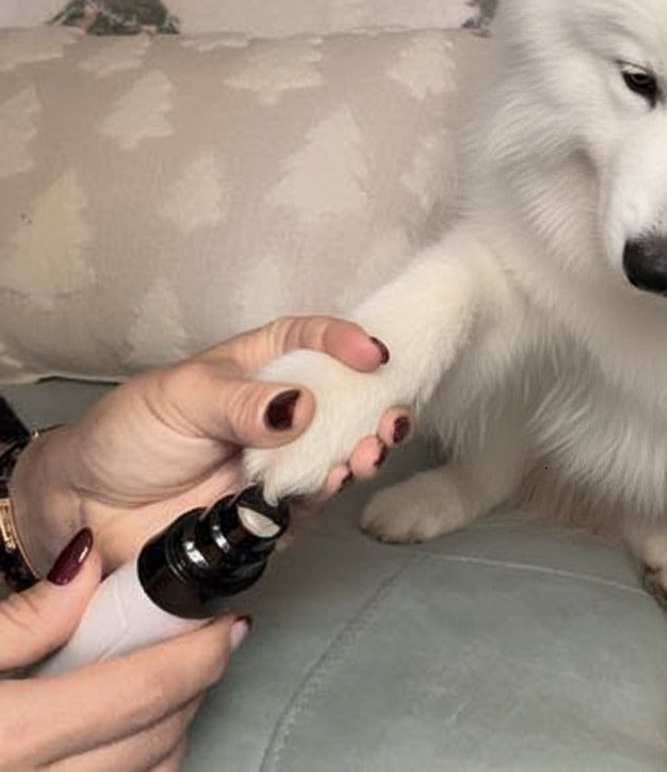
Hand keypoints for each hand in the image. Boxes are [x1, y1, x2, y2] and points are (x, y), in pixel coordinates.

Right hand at [0, 529, 246, 771]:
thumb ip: (17, 619)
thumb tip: (86, 566)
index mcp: (3, 741)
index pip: (139, 695)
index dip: (199, 655)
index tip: (225, 626)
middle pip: (152, 744)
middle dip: (192, 690)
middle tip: (199, 648)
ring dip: (167, 736)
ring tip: (164, 689)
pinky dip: (132, 771)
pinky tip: (120, 741)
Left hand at [10, 317, 412, 572]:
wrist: (87, 507)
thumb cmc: (131, 431)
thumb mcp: (181, 397)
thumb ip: (240, 404)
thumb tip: (302, 408)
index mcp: (261, 369)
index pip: (312, 341)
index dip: (346, 342)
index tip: (375, 353)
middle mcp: (281, 415)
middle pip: (344, 404)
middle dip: (377, 411)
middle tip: (389, 423)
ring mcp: (281, 464)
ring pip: (338, 456)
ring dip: (360, 455)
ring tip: (363, 458)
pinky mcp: (272, 513)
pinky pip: (310, 505)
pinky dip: (326, 497)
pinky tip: (329, 486)